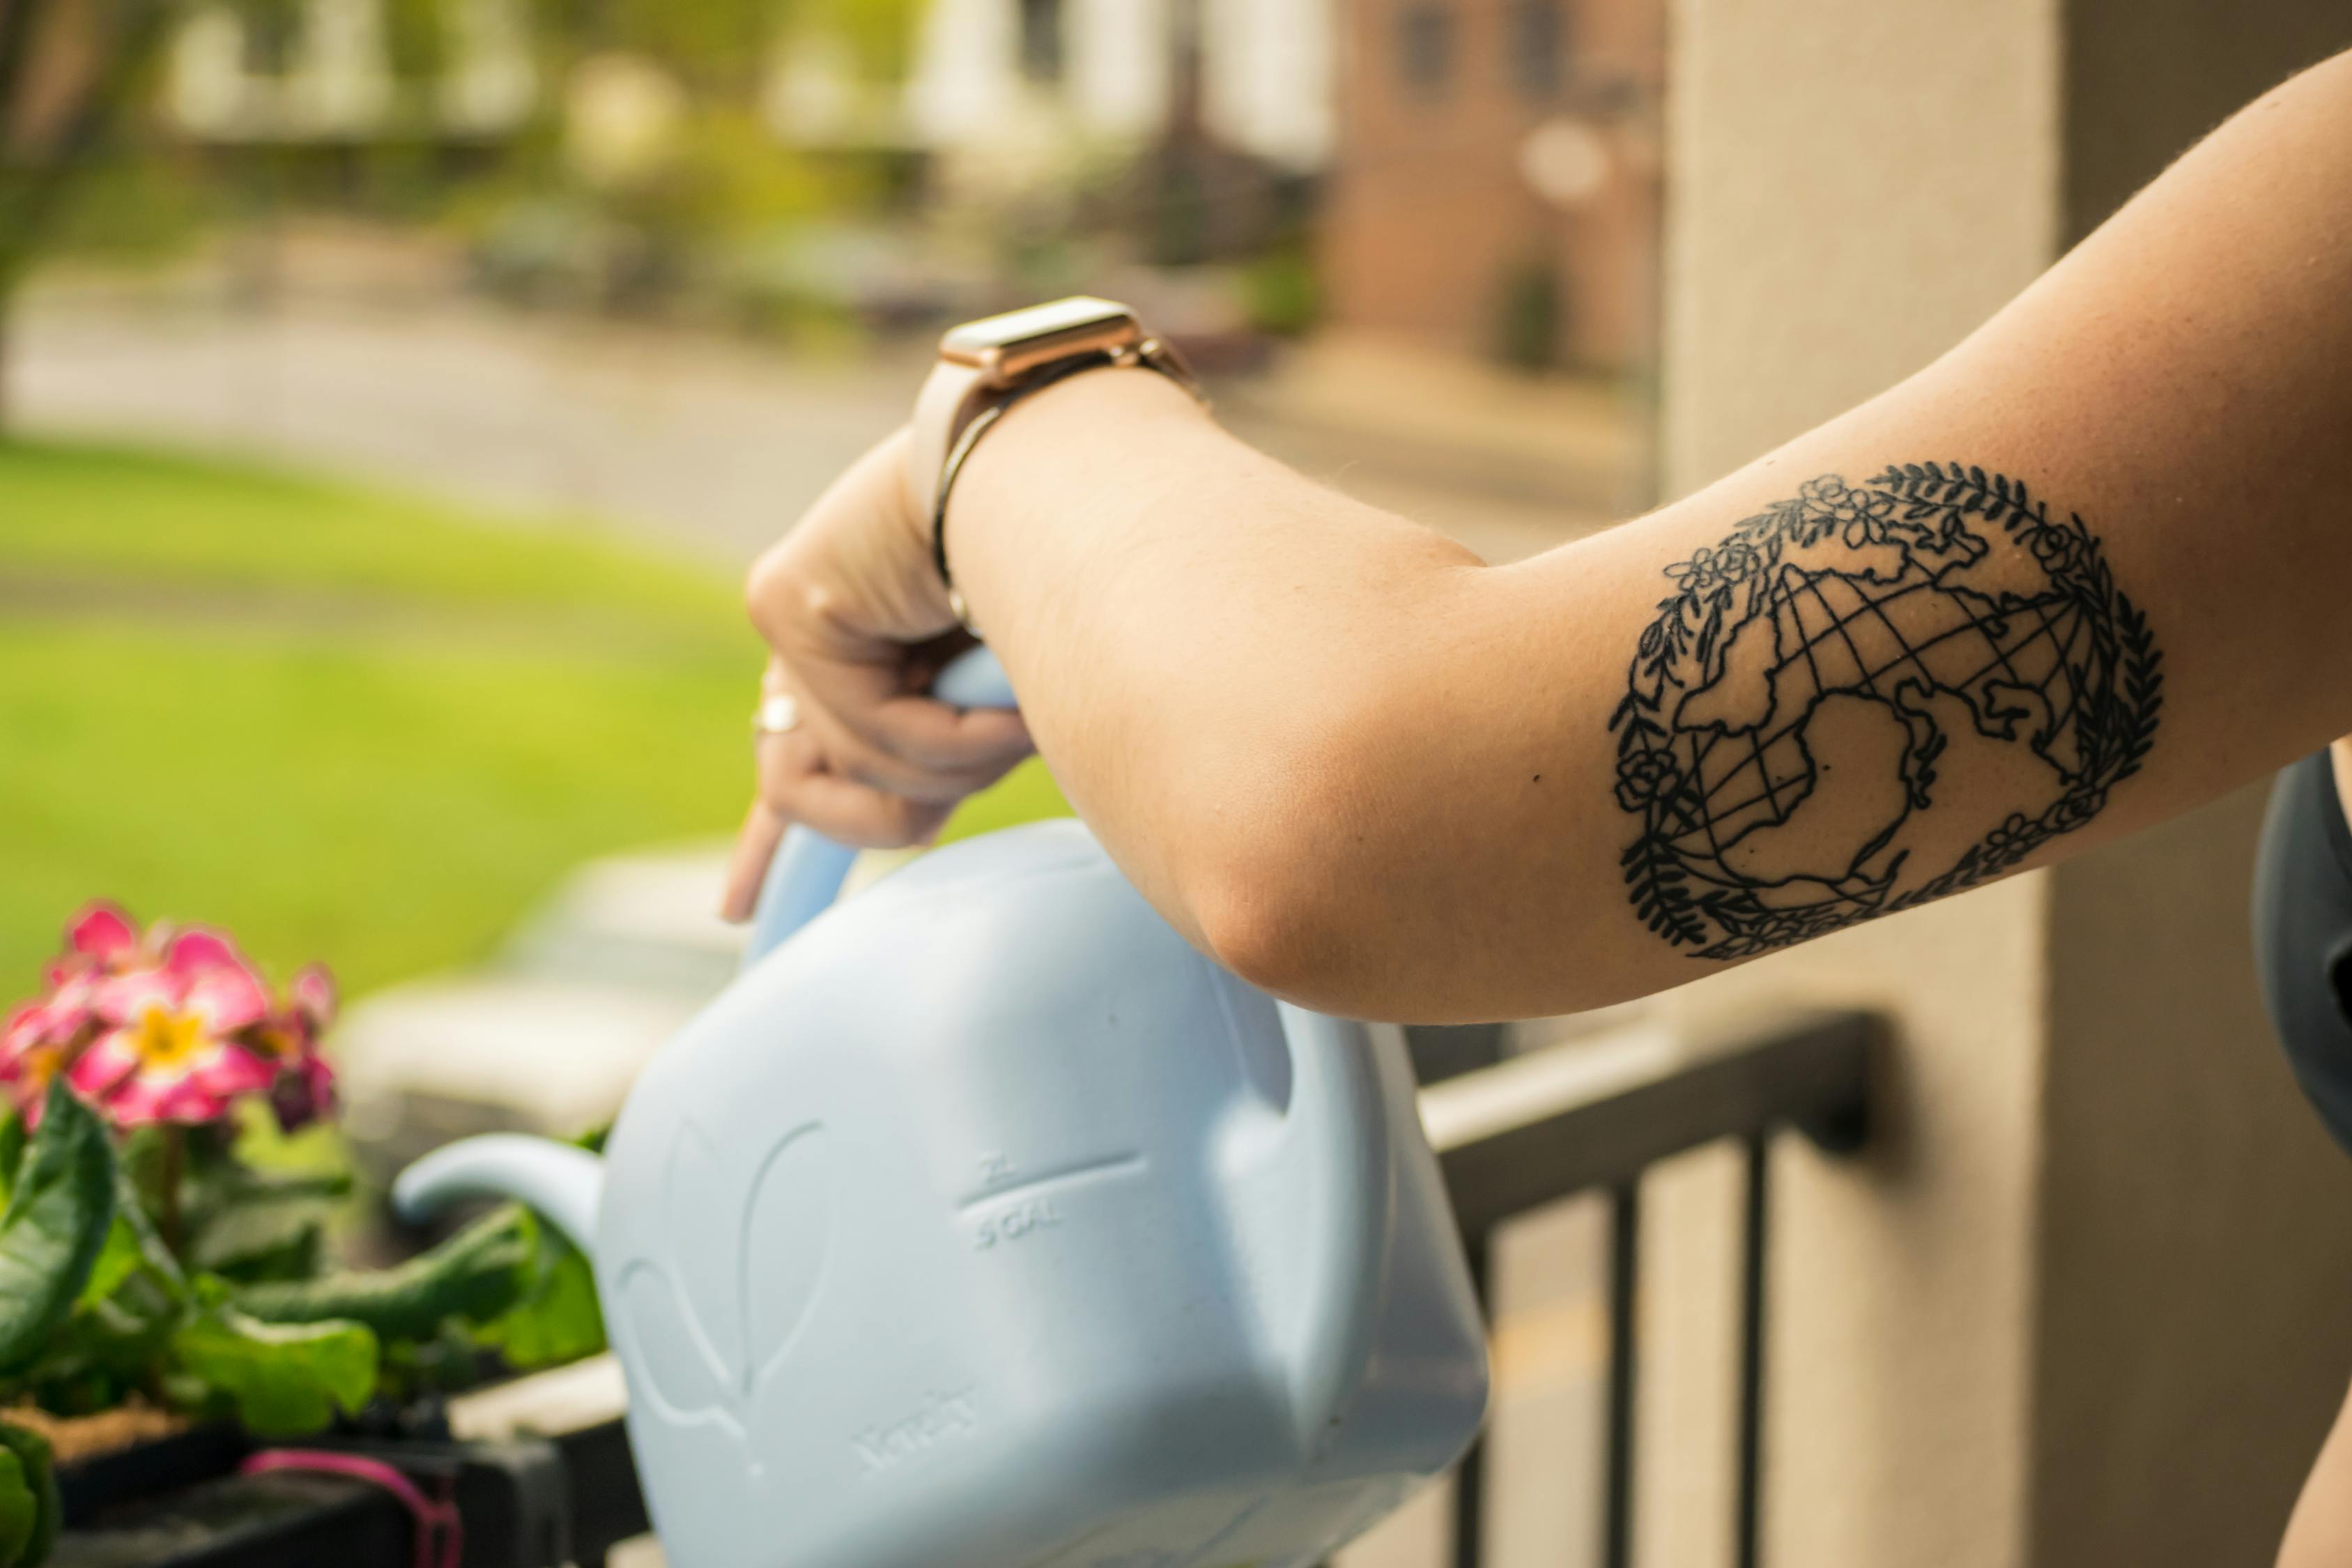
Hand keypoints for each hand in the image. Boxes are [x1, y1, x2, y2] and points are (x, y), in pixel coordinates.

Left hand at [720, 425, 1033, 920]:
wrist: (1078, 483)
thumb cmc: (1071, 584)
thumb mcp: (1004, 709)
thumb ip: (947, 759)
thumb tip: (911, 815)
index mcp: (870, 656)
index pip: (800, 763)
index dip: (769, 845)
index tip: (738, 911)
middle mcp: (821, 638)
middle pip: (815, 790)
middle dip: (904, 804)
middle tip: (995, 752)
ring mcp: (796, 620)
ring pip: (853, 775)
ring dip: (956, 768)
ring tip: (1019, 713)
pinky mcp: (787, 600)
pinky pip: (868, 737)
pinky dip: (952, 741)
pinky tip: (1003, 701)